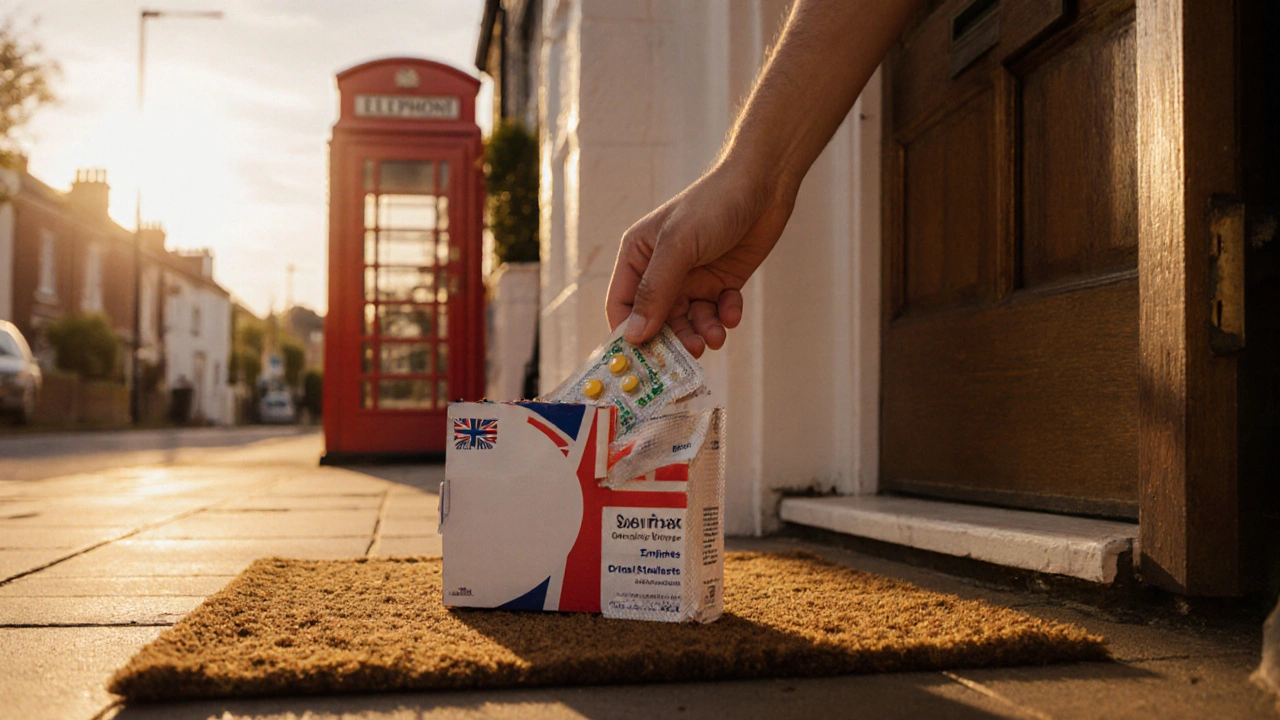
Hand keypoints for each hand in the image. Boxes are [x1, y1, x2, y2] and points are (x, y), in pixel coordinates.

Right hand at [605, 161, 795, 356]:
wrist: (764, 185)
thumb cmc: (713, 205)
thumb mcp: (678, 247)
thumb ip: (655, 291)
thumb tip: (634, 336)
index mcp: (638, 256)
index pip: (622, 306)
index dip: (629, 334)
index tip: (642, 360)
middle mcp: (662, 271)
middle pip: (657, 321)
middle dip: (673, 339)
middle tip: (689, 354)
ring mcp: (692, 278)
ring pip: (689, 322)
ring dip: (702, 332)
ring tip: (715, 335)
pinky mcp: (720, 283)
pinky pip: (716, 313)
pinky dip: (725, 316)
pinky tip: (732, 308)